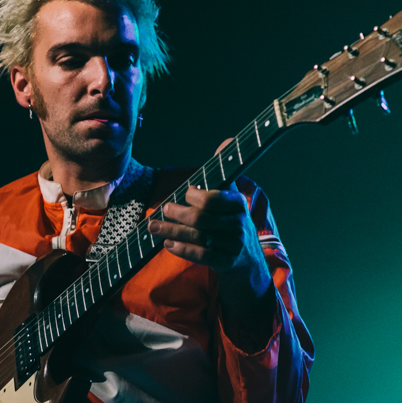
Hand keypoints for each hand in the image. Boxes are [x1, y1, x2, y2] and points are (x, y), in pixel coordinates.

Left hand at [147, 140, 267, 280]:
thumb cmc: (231, 223)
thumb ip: (223, 173)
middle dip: (177, 213)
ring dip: (171, 231)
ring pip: (197, 237)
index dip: (194, 196)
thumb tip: (227, 140)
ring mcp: (233, 244)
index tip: (184, 193)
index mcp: (238, 203)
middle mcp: (238, 223)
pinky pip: (200, 255)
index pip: (212, 198)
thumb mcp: (231, 197)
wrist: (247, 260)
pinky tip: (168, 244)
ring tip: (153, 227)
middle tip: (163, 209)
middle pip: (201, 218)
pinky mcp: (226, 262)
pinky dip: (181, 249)